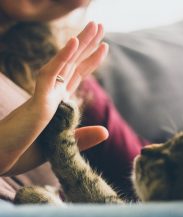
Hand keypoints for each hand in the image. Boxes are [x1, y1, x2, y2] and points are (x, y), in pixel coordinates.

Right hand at [0, 22, 108, 174]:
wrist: (1, 160)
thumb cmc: (25, 152)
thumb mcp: (62, 146)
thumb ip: (82, 137)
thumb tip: (106, 131)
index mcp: (56, 105)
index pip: (75, 77)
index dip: (89, 61)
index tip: (103, 47)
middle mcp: (51, 96)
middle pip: (72, 65)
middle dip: (87, 45)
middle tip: (100, 25)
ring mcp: (44, 96)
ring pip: (64, 64)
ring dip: (80, 44)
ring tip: (96, 25)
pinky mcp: (37, 102)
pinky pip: (49, 75)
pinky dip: (61, 58)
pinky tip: (74, 42)